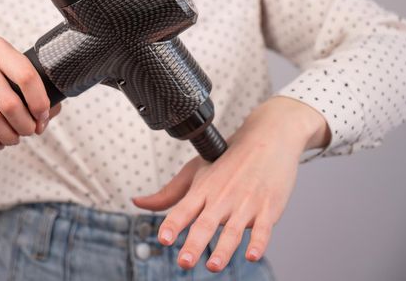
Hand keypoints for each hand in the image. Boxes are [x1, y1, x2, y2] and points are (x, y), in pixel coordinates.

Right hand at [0, 37, 60, 150]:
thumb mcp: (1, 66)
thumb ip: (27, 83)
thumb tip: (52, 111)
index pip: (27, 76)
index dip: (40, 103)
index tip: (42, 117)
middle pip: (9, 103)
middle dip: (25, 126)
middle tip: (29, 132)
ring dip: (8, 136)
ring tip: (14, 139)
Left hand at [132, 96, 329, 271]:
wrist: (267, 139)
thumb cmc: (227, 158)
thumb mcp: (195, 171)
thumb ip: (168, 194)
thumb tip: (138, 203)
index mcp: (203, 189)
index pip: (183, 209)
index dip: (173, 224)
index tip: (164, 239)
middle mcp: (222, 197)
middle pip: (206, 224)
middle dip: (194, 244)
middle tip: (184, 262)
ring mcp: (246, 203)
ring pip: (233, 231)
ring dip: (223, 250)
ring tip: (213, 266)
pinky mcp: (268, 209)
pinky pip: (263, 230)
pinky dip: (258, 243)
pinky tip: (251, 255)